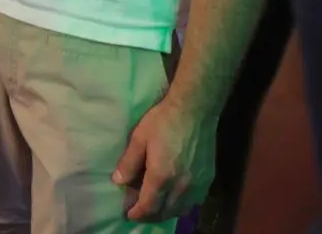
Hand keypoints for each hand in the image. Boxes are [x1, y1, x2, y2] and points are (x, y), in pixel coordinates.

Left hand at [112, 94, 214, 221]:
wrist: (194, 110)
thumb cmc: (162, 121)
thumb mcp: (138, 139)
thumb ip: (129, 162)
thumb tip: (118, 181)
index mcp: (162, 176)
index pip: (149, 205)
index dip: (138, 213)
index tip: (129, 215)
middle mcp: (182, 186)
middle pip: (166, 212)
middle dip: (151, 216)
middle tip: (139, 213)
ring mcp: (198, 184)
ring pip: (181, 209)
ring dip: (167, 213)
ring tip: (155, 209)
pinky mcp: (208, 179)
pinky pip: (194, 202)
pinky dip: (182, 206)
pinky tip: (174, 199)